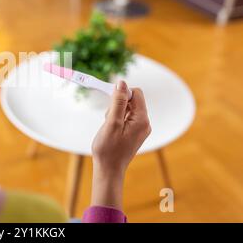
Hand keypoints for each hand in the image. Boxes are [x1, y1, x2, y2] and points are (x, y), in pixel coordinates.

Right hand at [90, 81, 150, 208]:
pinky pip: (127, 118)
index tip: (110, 99)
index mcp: (142, 120)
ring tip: (109, 127)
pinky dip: (117, 120)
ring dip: (116, 112)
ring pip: (128, 109)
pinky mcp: (134, 133)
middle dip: (118, 104)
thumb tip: (122, 83)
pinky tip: (111, 130)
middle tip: (108, 119)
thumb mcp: (112, 122)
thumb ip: (118, 102)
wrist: (109, 170)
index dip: (122, 92)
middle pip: (132, 101)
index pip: (136, 93)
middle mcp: (144, 123)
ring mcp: (140, 129)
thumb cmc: (109, 149)